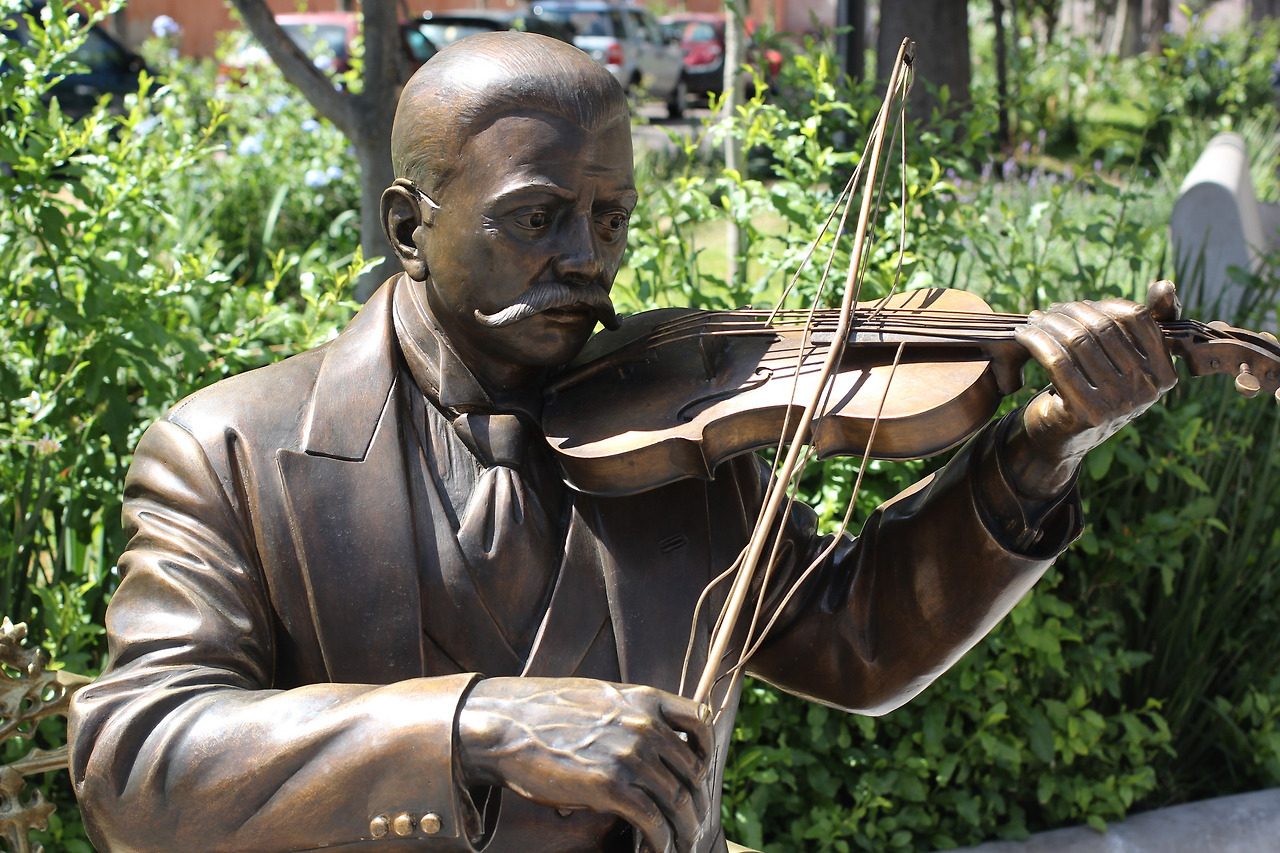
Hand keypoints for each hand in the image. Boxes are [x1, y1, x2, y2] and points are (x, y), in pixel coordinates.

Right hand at [457, 677, 712, 852]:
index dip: (704, 753)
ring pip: (677, 800)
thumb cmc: (543, 714)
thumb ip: (628, 713)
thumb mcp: (597, 697)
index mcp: (644, 699)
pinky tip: (657, 850)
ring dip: (684, 829)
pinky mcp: (611, 786)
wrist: (504, 724)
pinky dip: (661, 841)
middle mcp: (644, 725)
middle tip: (693, 824)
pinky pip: (653, 821)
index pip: (699, 722)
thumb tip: (644, 738)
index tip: (699, 776)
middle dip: (696, 803)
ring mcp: (629, 755)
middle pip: (692, 771)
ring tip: (681, 845)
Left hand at [1009, 290, 1178, 497]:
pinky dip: (1036, 342)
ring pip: (1077, 342)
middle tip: (1048, 311)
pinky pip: (1057, 361)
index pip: (1136, 318)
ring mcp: (1119, 404)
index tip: (1076, 306)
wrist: (1060, 439)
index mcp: (1164, 374)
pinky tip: (1023, 335)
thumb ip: (1142, 326)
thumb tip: (1165, 284)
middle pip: (1103, 329)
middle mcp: (1147, 390)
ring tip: (1034, 320)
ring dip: (1049, 324)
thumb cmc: (1091, 392)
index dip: (1103, 304)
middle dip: (1069, 312)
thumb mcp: (1121, 362)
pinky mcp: (1087, 413)